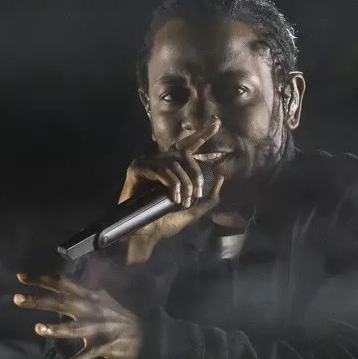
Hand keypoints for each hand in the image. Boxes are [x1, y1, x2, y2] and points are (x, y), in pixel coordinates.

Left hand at [13, 272, 142, 358]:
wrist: (149, 332)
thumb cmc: (125, 313)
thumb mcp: (107, 295)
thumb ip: (91, 283)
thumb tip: (85, 263)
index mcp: (90, 296)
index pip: (62, 284)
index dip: (41, 280)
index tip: (20, 278)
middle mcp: (91, 309)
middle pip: (60, 303)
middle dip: (39, 300)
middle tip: (16, 298)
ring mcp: (98, 328)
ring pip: (73, 328)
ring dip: (56, 329)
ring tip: (39, 329)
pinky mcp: (105, 345)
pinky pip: (90, 353)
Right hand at [122, 118, 227, 261]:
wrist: (146, 234)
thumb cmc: (166, 222)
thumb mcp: (193, 209)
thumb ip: (209, 196)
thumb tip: (222, 176)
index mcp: (171, 167)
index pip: (188, 146)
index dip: (202, 135)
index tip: (217, 123)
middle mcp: (159, 161)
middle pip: (184, 155)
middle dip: (195, 175)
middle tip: (197, 193)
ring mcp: (146, 163)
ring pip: (174, 164)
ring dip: (183, 184)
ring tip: (183, 201)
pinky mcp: (136, 169)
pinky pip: (160, 170)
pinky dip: (170, 183)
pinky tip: (173, 196)